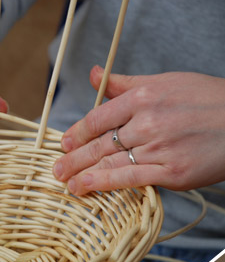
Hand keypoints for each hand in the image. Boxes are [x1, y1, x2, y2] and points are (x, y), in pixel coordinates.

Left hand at [53, 65, 224, 195]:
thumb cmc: (205, 99)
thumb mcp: (163, 82)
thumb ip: (124, 83)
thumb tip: (94, 74)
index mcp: (142, 96)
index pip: (98, 118)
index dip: (77, 133)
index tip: (64, 142)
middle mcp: (147, 121)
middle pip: (99, 143)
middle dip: (73, 157)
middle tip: (56, 168)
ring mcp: (158, 148)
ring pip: (110, 162)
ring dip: (83, 173)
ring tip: (66, 182)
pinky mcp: (171, 172)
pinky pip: (130, 178)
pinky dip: (105, 183)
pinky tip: (86, 187)